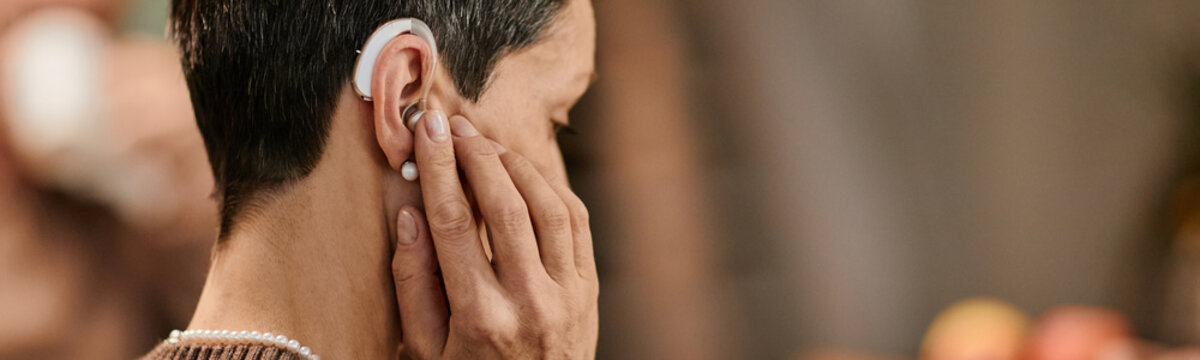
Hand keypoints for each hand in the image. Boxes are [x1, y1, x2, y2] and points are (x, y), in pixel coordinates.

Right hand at [391, 110, 598, 358]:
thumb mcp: (424, 348)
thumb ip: (412, 282)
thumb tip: (409, 212)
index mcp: (480, 318)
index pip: (455, 223)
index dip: (438, 168)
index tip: (425, 131)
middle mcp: (530, 303)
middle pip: (505, 206)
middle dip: (476, 155)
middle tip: (453, 125)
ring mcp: (568, 296)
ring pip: (548, 207)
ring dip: (515, 164)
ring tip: (484, 144)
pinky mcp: (589, 291)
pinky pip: (576, 223)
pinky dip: (551, 188)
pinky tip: (524, 172)